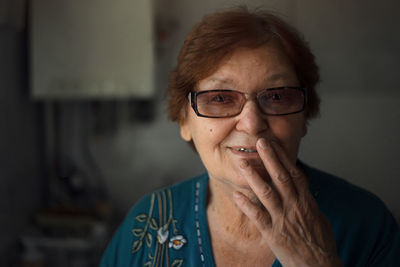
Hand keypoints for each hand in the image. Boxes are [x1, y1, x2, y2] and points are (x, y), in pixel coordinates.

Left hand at [233, 138, 341, 266]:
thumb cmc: (320, 243)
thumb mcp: (318, 217)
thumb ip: (306, 201)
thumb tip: (299, 187)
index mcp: (307, 202)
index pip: (295, 174)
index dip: (284, 157)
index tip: (274, 144)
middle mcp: (295, 208)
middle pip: (282, 178)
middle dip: (270, 159)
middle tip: (260, 142)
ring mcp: (283, 220)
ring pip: (267, 194)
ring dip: (254, 177)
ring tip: (242, 163)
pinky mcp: (273, 234)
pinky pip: (257, 217)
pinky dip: (247, 205)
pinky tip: (237, 194)